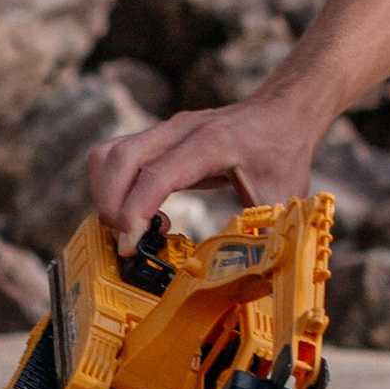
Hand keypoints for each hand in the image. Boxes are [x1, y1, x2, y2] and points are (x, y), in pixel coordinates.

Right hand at [88, 91, 318, 251]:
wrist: (284, 112)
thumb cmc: (282, 152)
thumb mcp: (282, 196)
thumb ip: (264, 233)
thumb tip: (253, 276)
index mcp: (211, 143)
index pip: (156, 175)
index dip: (136, 212)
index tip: (129, 246)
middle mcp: (181, 130)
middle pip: (120, 159)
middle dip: (111, 207)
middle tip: (127, 243)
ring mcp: (165, 130)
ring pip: (109, 154)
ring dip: (106, 195)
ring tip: (131, 228)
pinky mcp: (158, 136)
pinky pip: (115, 155)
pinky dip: (112, 185)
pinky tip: (141, 210)